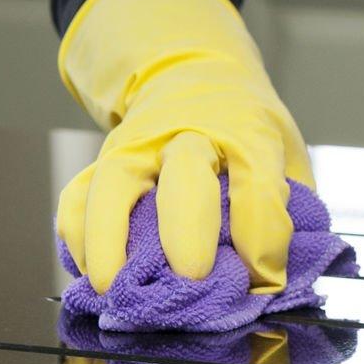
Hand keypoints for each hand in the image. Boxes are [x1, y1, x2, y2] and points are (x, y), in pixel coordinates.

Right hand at [55, 0, 311, 293]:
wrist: (191, 73)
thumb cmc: (245, 127)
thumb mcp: (284, 153)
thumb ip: (286, 210)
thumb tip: (272, 280)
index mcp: (247, 130)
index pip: (257, 177)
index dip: (261, 231)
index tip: (262, 277)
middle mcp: (189, 132)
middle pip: (185, 172)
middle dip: (187, 228)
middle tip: (190, 277)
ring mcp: (138, 144)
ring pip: (115, 182)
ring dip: (109, 238)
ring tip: (112, 289)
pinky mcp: (103, 160)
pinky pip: (78, 195)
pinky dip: (77, 235)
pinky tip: (87, 271)